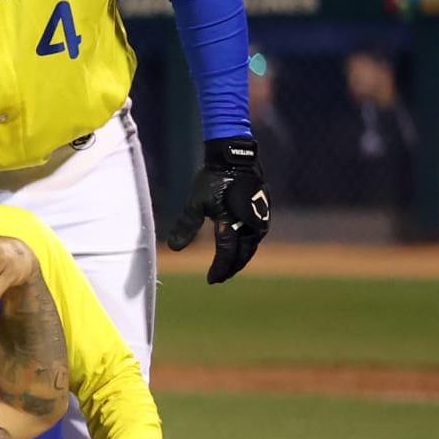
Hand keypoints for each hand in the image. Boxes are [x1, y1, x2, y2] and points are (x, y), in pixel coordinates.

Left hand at [160, 135, 268, 284]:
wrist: (235, 158)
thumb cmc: (213, 179)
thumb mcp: (196, 202)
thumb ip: (186, 226)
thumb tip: (174, 249)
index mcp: (234, 223)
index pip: (227, 254)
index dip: (219, 269)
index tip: (211, 280)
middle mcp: (252, 224)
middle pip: (243, 254)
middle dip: (231, 268)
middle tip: (220, 277)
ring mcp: (261, 218)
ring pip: (251, 246)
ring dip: (241, 257)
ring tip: (229, 266)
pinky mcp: (263, 212)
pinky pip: (255, 235)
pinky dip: (246, 244)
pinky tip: (240, 246)